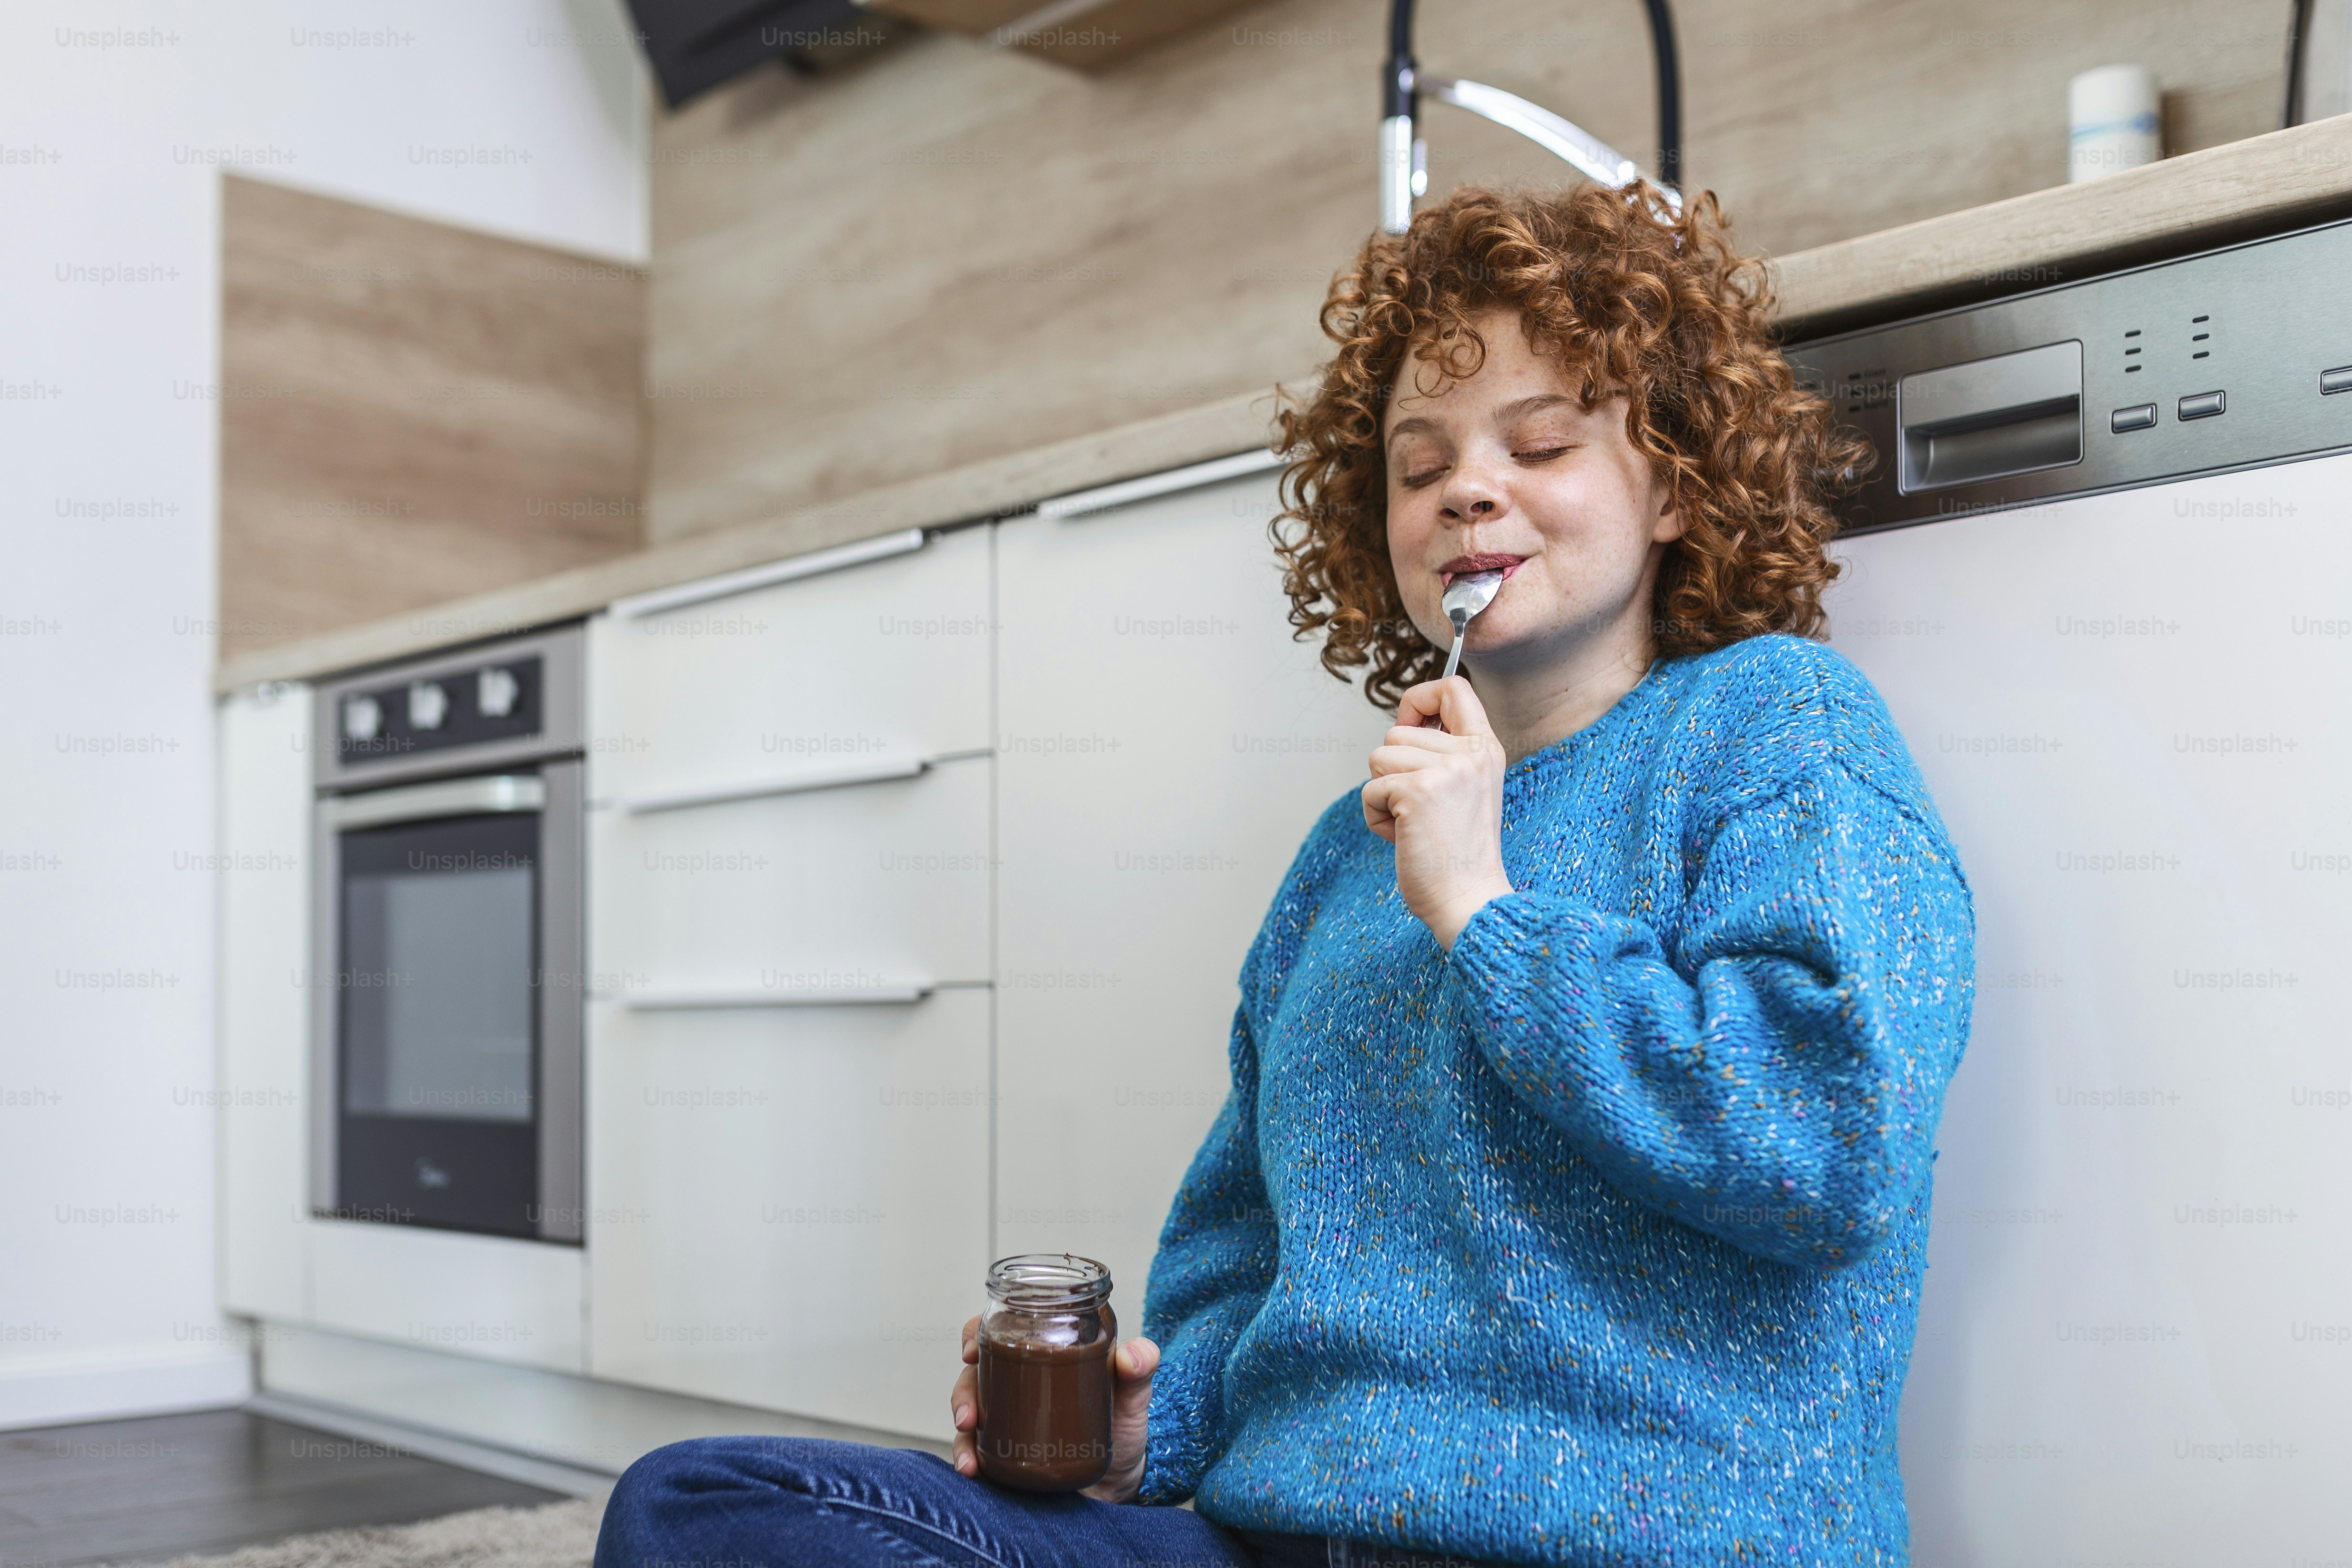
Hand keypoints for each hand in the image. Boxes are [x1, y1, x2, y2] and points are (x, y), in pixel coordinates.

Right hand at [949, 1315, 1160, 1502]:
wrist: (1122, 1480)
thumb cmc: (1123, 1426)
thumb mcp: (1134, 1397)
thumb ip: (1140, 1371)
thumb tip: (1135, 1355)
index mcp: (1045, 1353)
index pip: (1003, 1330)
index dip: (976, 1333)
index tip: (971, 1351)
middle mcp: (1021, 1381)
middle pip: (976, 1373)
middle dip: (963, 1393)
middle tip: (968, 1416)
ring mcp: (1011, 1416)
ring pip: (971, 1413)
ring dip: (961, 1435)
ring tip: (970, 1459)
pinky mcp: (1007, 1449)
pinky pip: (978, 1449)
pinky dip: (969, 1457)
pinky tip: (973, 1469)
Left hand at [1363, 676, 1513, 948]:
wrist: (1468, 900)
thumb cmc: (1458, 854)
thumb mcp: (1465, 790)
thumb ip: (1444, 754)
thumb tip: (1404, 725)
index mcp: (1486, 749)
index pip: (1454, 688)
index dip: (1419, 698)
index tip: (1409, 723)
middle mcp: (1470, 754)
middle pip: (1397, 731)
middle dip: (1392, 770)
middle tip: (1418, 809)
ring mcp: (1445, 770)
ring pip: (1379, 757)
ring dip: (1383, 794)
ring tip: (1412, 824)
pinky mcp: (1417, 792)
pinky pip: (1370, 789)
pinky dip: (1375, 816)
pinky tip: (1403, 838)